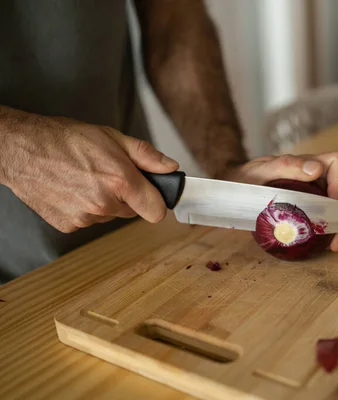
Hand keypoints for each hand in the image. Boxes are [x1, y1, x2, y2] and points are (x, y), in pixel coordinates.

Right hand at [0, 111, 178, 232]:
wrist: (22, 149)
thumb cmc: (66, 139)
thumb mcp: (113, 137)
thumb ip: (147, 156)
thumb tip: (170, 168)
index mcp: (120, 181)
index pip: (157, 211)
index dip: (156, 201)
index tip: (151, 192)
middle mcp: (104, 203)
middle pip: (133, 211)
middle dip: (128, 196)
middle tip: (109, 174)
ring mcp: (85, 217)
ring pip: (110, 215)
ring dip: (106, 201)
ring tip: (87, 178)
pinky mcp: (69, 225)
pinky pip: (90, 220)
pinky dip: (86, 208)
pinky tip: (73, 189)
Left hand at [222, 152, 337, 250]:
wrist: (236, 195)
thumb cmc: (249, 179)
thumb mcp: (261, 171)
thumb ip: (286, 166)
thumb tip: (316, 169)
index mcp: (313, 164)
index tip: (329, 203)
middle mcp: (324, 180)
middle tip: (337, 235)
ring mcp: (324, 198)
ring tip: (335, 245)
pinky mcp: (320, 214)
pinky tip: (329, 246)